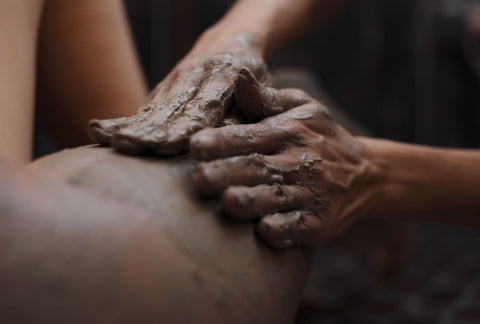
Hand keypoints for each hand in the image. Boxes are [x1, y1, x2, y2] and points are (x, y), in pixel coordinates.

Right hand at [88, 48, 268, 154]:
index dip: (187, 125)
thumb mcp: (264, 86)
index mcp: (223, 76)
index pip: (203, 106)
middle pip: (171, 108)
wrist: (228, 42)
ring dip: (134, 126)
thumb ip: (257, 104)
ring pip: (153, 108)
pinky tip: (99, 132)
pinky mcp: (161, 91)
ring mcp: (173, 82)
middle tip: (131, 146)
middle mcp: (193, 77)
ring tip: (115, 142)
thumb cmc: (251, 75)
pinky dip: (122, 121)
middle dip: (152, 129)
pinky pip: (142, 108)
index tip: (172, 144)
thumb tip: (236, 124)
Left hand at [190, 73, 370, 247]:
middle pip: (257, 168)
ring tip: (228, 201)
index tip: (195, 145)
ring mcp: (309, 194)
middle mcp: (297, 162)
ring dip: (252, 201)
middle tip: (198, 179)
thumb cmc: (319, 137)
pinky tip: (264, 230)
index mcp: (287, 132)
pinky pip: (298, 228)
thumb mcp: (300, 108)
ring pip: (276, 198)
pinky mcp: (318, 223)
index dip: (222, 141)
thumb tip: (238, 75)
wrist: (365, 174)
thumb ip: (265, 98)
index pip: (249, 136)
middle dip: (226, 173)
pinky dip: (283, 229)